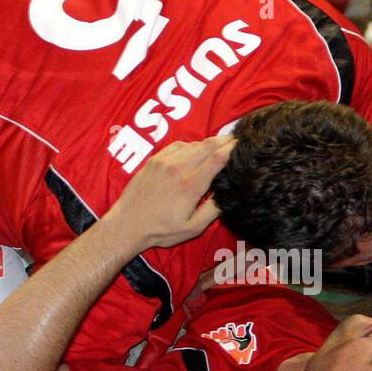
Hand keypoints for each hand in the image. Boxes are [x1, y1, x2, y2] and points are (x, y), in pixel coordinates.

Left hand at [105, 136, 233, 249]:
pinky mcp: (155, 159)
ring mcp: (164, 161)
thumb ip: (213, 209)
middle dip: (224, 141)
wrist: (128, 224)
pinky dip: (191, 145)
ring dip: (208, 143)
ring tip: (219, 146)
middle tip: (236, 140)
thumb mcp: (193, 228)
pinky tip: (196, 151)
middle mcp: (178, 168)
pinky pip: (178, 145)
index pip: (217, 158)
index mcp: (190, 185)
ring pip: (193, 144)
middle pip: (207, 146)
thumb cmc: (161, 230)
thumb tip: (228, 193)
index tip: (243, 145)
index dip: (232, 149)